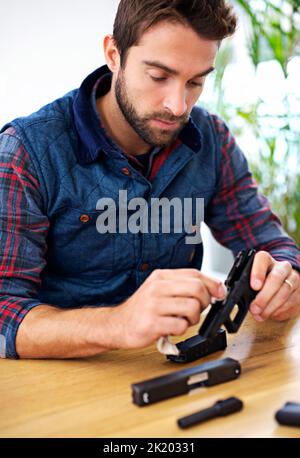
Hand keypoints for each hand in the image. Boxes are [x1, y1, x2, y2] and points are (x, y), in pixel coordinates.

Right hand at [111, 268, 225, 348]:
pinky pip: (181, 326)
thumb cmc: (142, 309)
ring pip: (192, 308)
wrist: (117, 324)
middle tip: (198, 310)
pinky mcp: (152, 323)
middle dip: (205, 302)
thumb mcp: (159, 290)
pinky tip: (172, 328)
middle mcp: (157, 287)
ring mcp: (154, 305)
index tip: (220, 293)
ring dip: (193, 319)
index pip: (194, 274)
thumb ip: (182, 287)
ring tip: (182, 320)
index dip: (212, 284)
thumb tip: (213, 290)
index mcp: (161, 276)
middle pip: (197, 289)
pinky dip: (181, 330)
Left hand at [249, 251, 299, 321]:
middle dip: (264, 297)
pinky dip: (278, 311)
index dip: (258, 273)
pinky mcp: (299, 293)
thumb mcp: (251, 277)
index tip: (254, 287)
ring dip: (270, 307)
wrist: (282, 281)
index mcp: (266, 259)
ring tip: (260, 315)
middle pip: (275, 279)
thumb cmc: (262, 280)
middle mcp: (282, 267)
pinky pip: (290, 303)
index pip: (262, 260)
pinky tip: (270, 314)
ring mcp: (293, 279)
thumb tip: (241, 297)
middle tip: (254, 308)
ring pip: (284, 293)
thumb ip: (246, 283)